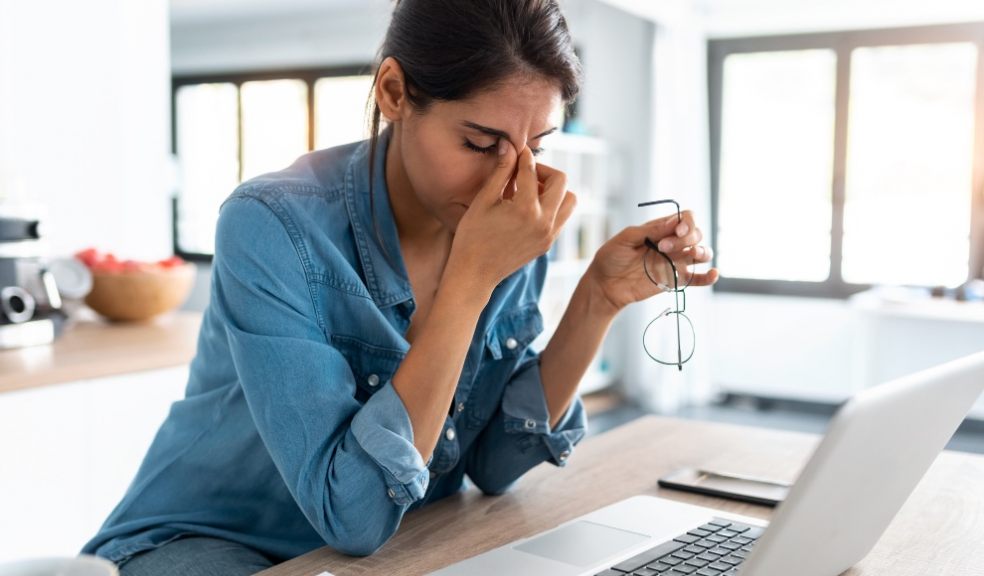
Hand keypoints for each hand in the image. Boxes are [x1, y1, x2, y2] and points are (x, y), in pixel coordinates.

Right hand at [448, 140, 576, 290]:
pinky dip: (552, 206)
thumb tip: (509, 146)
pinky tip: (530, 206)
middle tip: (524, 172)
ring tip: (530, 190)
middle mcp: (544, 222)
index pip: (532, 170)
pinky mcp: (548, 244)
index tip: (517, 150)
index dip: (523, 156)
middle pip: (561, 181)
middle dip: (543, 170)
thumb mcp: (484, 200)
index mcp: (526, 209)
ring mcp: (549, 235)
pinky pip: (562, 217)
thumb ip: (501, 172)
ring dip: (554, 189)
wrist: (474, 274)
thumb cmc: (472, 236)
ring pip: (569, 200)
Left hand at [585, 211, 717, 313]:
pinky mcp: (676, 280)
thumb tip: (673, 222)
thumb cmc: (611, 258)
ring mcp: (675, 262)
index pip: (686, 219)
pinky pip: (698, 278)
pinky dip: (709, 276)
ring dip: (702, 251)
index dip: (687, 222)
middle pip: (696, 234)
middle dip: (686, 238)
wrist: (605, 285)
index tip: (677, 230)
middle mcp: (672, 243)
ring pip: (702, 253)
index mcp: (661, 229)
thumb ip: (649, 230)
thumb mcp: (625, 239)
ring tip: (692, 254)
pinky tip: (713, 274)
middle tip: (663, 247)